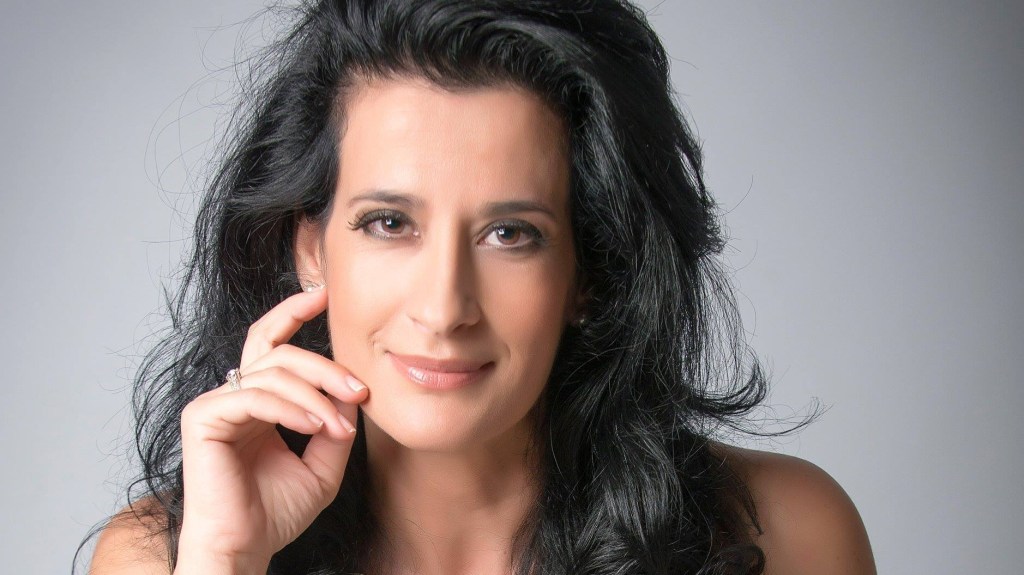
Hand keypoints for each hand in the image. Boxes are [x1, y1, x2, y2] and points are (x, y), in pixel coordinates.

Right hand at [175, 288, 366, 571]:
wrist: (246, 549)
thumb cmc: (276, 513)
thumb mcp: (324, 462)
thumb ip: (337, 420)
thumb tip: (353, 386)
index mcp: (257, 401)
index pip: (272, 343)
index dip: (293, 313)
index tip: (324, 295)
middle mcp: (233, 395)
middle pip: (281, 353)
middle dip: (326, 367)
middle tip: (360, 389)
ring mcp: (214, 404)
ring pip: (272, 372)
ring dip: (316, 396)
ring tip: (338, 427)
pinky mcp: (202, 418)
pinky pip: (254, 395)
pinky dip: (290, 407)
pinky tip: (314, 426)